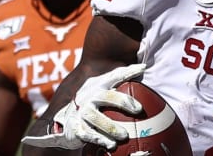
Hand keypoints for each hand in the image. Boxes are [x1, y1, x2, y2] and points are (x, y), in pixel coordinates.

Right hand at [21, 64, 145, 149]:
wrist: (68, 120)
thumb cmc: (94, 103)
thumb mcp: (103, 90)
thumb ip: (120, 80)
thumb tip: (144, 67)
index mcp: (98, 85)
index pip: (114, 75)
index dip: (128, 71)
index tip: (143, 68)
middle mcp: (89, 96)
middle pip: (107, 96)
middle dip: (123, 102)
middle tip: (138, 110)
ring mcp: (81, 111)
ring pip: (96, 118)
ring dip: (111, 127)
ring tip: (124, 136)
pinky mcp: (76, 127)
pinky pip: (88, 134)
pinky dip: (100, 139)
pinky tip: (111, 145)